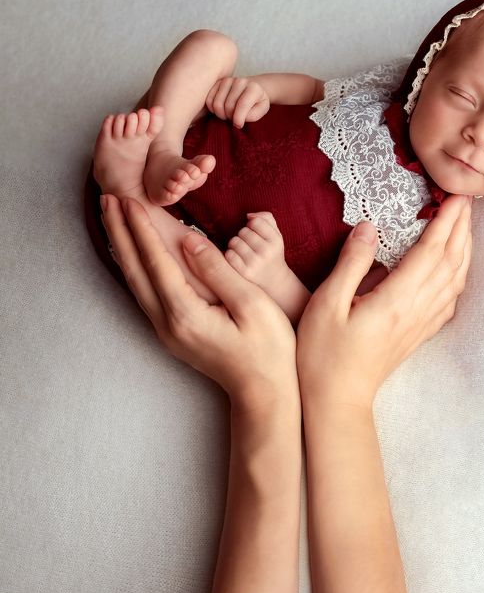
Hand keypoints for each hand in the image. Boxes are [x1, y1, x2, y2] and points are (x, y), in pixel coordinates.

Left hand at [100, 195, 298, 415]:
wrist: (264, 392)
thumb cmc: (267, 348)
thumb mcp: (251, 304)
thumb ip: (218, 270)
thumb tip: (188, 241)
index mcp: (186, 313)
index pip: (155, 261)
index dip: (140, 228)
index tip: (127, 200)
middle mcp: (167, 323)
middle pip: (134, 270)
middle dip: (119, 232)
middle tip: (106, 200)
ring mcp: (166, 331)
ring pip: (134, 282)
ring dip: (122, 247)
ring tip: (112, 219)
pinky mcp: (172, 332)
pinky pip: (144, 292)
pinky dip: (133, 265)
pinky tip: (131, 253)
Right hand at [205, 76, 269, 127]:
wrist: (253, 88)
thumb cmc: (257, 101)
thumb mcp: (262, 110)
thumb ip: (252, 115)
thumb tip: (237, 118)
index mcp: (253, 88)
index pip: (243, 104)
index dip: (238, 118)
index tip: (238, 125)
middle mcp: (240, 81)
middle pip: (228, 106)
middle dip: (230, 117)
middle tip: (234, 119)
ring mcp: (227, 80)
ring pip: (217, 103)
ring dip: (220, 114)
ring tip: (228, 114)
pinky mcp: (217, 83)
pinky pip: (209, 99)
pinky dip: (212, 108)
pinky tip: (220, 110)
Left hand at [224, 211, 287, 285]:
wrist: (274, 280)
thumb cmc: (271, 252)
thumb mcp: (276, 234)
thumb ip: (266, 218)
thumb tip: (248, 216)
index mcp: (276, 240)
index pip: (255, 221)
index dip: (252, 225)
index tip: (255, 232)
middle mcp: (267, 251)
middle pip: (243, 231)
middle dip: (243, 235)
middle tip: (248, 243)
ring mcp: (255, 263)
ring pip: (234, 242)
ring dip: (235, 244)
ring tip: (242, 250)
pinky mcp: (245, 272)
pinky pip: (229, 254)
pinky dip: (230, 254)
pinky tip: (237, 258)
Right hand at [296, 194, 472, 411]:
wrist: (336, 402)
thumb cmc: (323, 354)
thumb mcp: (326, 303)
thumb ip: (351, 263)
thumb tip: (369, 227)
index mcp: (396, 300)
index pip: (431, 252)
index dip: (445, 222)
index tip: (455, 197)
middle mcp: (416, 311)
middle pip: (450, 263)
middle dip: (461, 228)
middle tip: (466, 200)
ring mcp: (420, 325)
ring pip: (454, 281)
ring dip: (464, 250)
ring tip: (465, 226)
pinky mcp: (417, 334)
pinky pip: (449, 300)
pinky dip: (458, 277)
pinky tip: (456, 270)